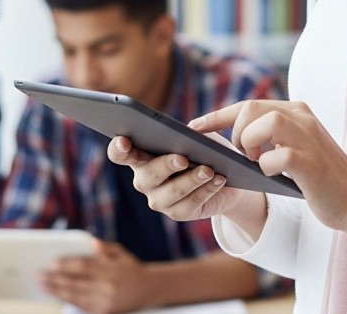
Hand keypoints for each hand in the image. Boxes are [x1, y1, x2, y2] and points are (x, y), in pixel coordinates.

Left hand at [41, 240, 146, 313]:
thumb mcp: (120, 252)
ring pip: (75, 296)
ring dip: (57, 291)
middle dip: (55, 279)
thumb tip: (91, 242)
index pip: (83, 266)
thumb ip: (104, 248)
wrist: (148, 289)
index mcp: (110, 269)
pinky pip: (82, 307)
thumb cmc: (130, 268)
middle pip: (75, 283)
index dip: (66, 265)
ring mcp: (104, 301)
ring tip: (43, 286)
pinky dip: (68, 301)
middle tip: (39, 276)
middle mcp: (106, 286)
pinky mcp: (104, 312)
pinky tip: (58, 296)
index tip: (51, 262)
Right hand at [106, 132, 262, 225]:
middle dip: (165, 165)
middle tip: (183, 158)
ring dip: (191, 180)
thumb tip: (189, 133)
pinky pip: (189, 204)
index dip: (118, 148)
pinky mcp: (177, 213)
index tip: (124, 141)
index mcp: (142, 156)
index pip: (120, 154)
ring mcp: (158, 200)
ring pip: (171, 192)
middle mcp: (145, 180)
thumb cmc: (207, 149)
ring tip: (209, 170)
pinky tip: (218, 179)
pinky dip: (205, 190)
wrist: (228, 175)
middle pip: (147, 175)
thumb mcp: (201, 136)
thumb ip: (192, 133)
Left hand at [191, 99, 346, 241]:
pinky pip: (279, 155)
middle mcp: (301, 117)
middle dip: (236, 132)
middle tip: (241, 155)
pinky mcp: (312, 162)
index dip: (217, 116)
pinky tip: (270, 174)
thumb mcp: (293, 148)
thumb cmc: (319, 178)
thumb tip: (231, 143)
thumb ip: (271, 138)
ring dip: (250, 144)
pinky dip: (267, 165)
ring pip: (265, 122)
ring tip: (255, 162)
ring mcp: (308, 138)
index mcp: (295, 111)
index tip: (194, 128)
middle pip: (252, 107)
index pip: (248, 105)